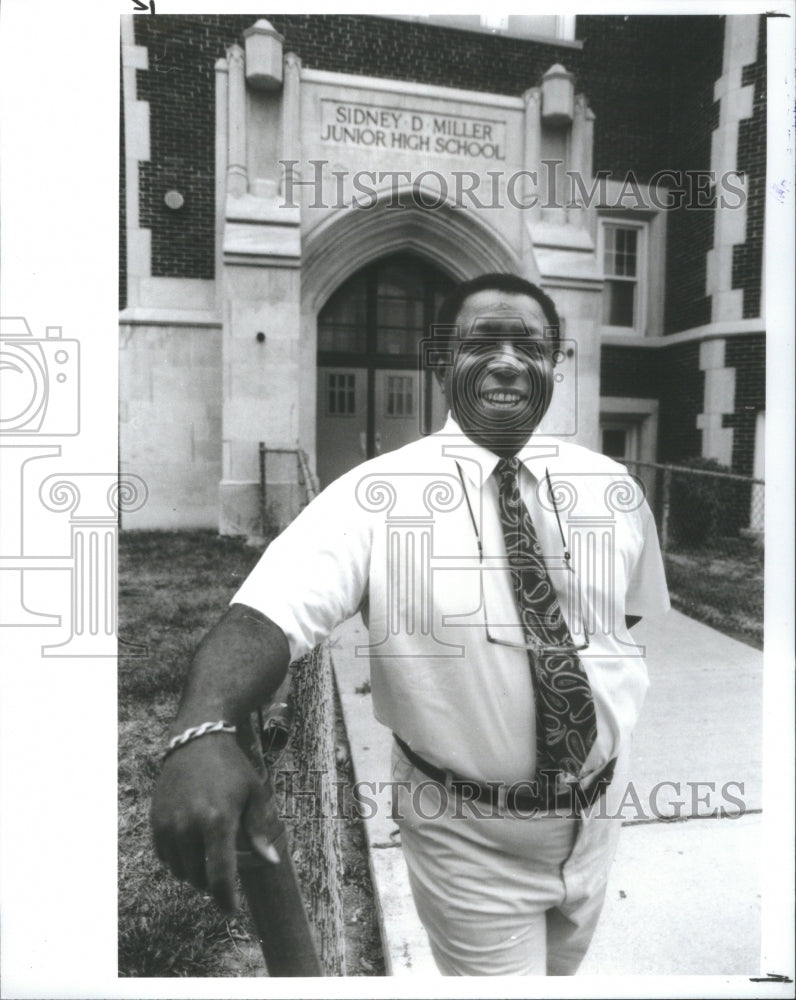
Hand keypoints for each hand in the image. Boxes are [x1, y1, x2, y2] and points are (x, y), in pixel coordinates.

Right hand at [150, 735, 279, 913]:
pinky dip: (178, 858)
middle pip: (198, 878)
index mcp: (217, 821)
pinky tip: (191, 842)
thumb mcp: (254, 793)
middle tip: (223, 867)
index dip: (225, 900)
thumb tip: (271, 862)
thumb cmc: (232, 768)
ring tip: (208, 852)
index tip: (230, 911)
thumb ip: (260, 830)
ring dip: (194, 871)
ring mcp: (168, 825)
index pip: (219, 876)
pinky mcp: (155, 821)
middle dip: (212, 881)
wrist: (196, 741)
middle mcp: (188, 826)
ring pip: (180, 871)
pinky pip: (165, 857)